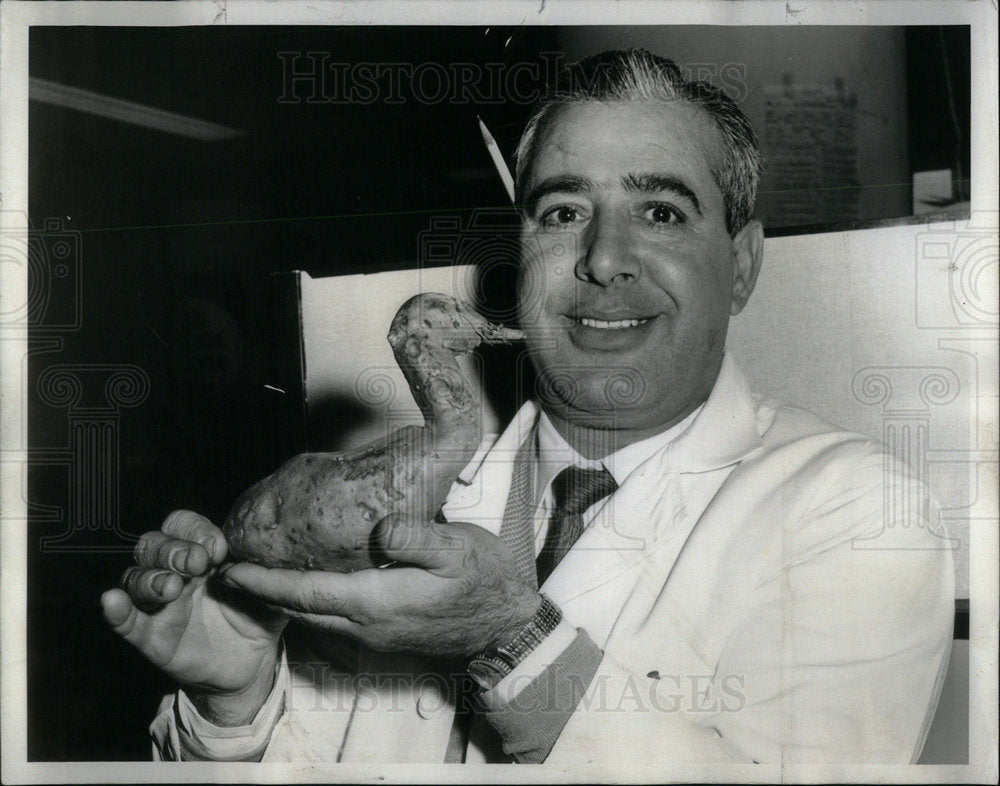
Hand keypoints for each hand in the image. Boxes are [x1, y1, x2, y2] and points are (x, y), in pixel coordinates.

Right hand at [101, 510, 287, 722]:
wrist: (253, 663)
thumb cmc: (259, 615)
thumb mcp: (271, 590)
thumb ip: (268, 574)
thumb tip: (268, 559)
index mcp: (202, 555)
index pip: (182, 525)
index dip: (193, 529)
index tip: (218, 546)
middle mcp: (176, 573)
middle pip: (153, 546)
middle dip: (172, 550)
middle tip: (195, 561)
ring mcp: (161, 605)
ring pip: (136, 579)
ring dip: (150, 578)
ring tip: (170, 587)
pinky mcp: (152, 637)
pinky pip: (127, 623)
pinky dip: (117, 611)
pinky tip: (112, 602)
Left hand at [219, 514, 541, 658]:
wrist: (505, 624)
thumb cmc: (483, 581)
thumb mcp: (458, 550)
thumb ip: (418, 539)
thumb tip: (383, 528)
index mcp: (377, 602)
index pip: (306, 593)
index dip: (264, 582)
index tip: (230, 569)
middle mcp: (365, 625)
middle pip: (299, 610)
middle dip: (260, 592)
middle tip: (228, 568)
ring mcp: (371, 636)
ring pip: (311, 619)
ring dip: (280, 600)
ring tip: (256, 573)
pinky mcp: (380, 636)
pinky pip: (329, 622)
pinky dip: (305, 604)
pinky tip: (303, 583)